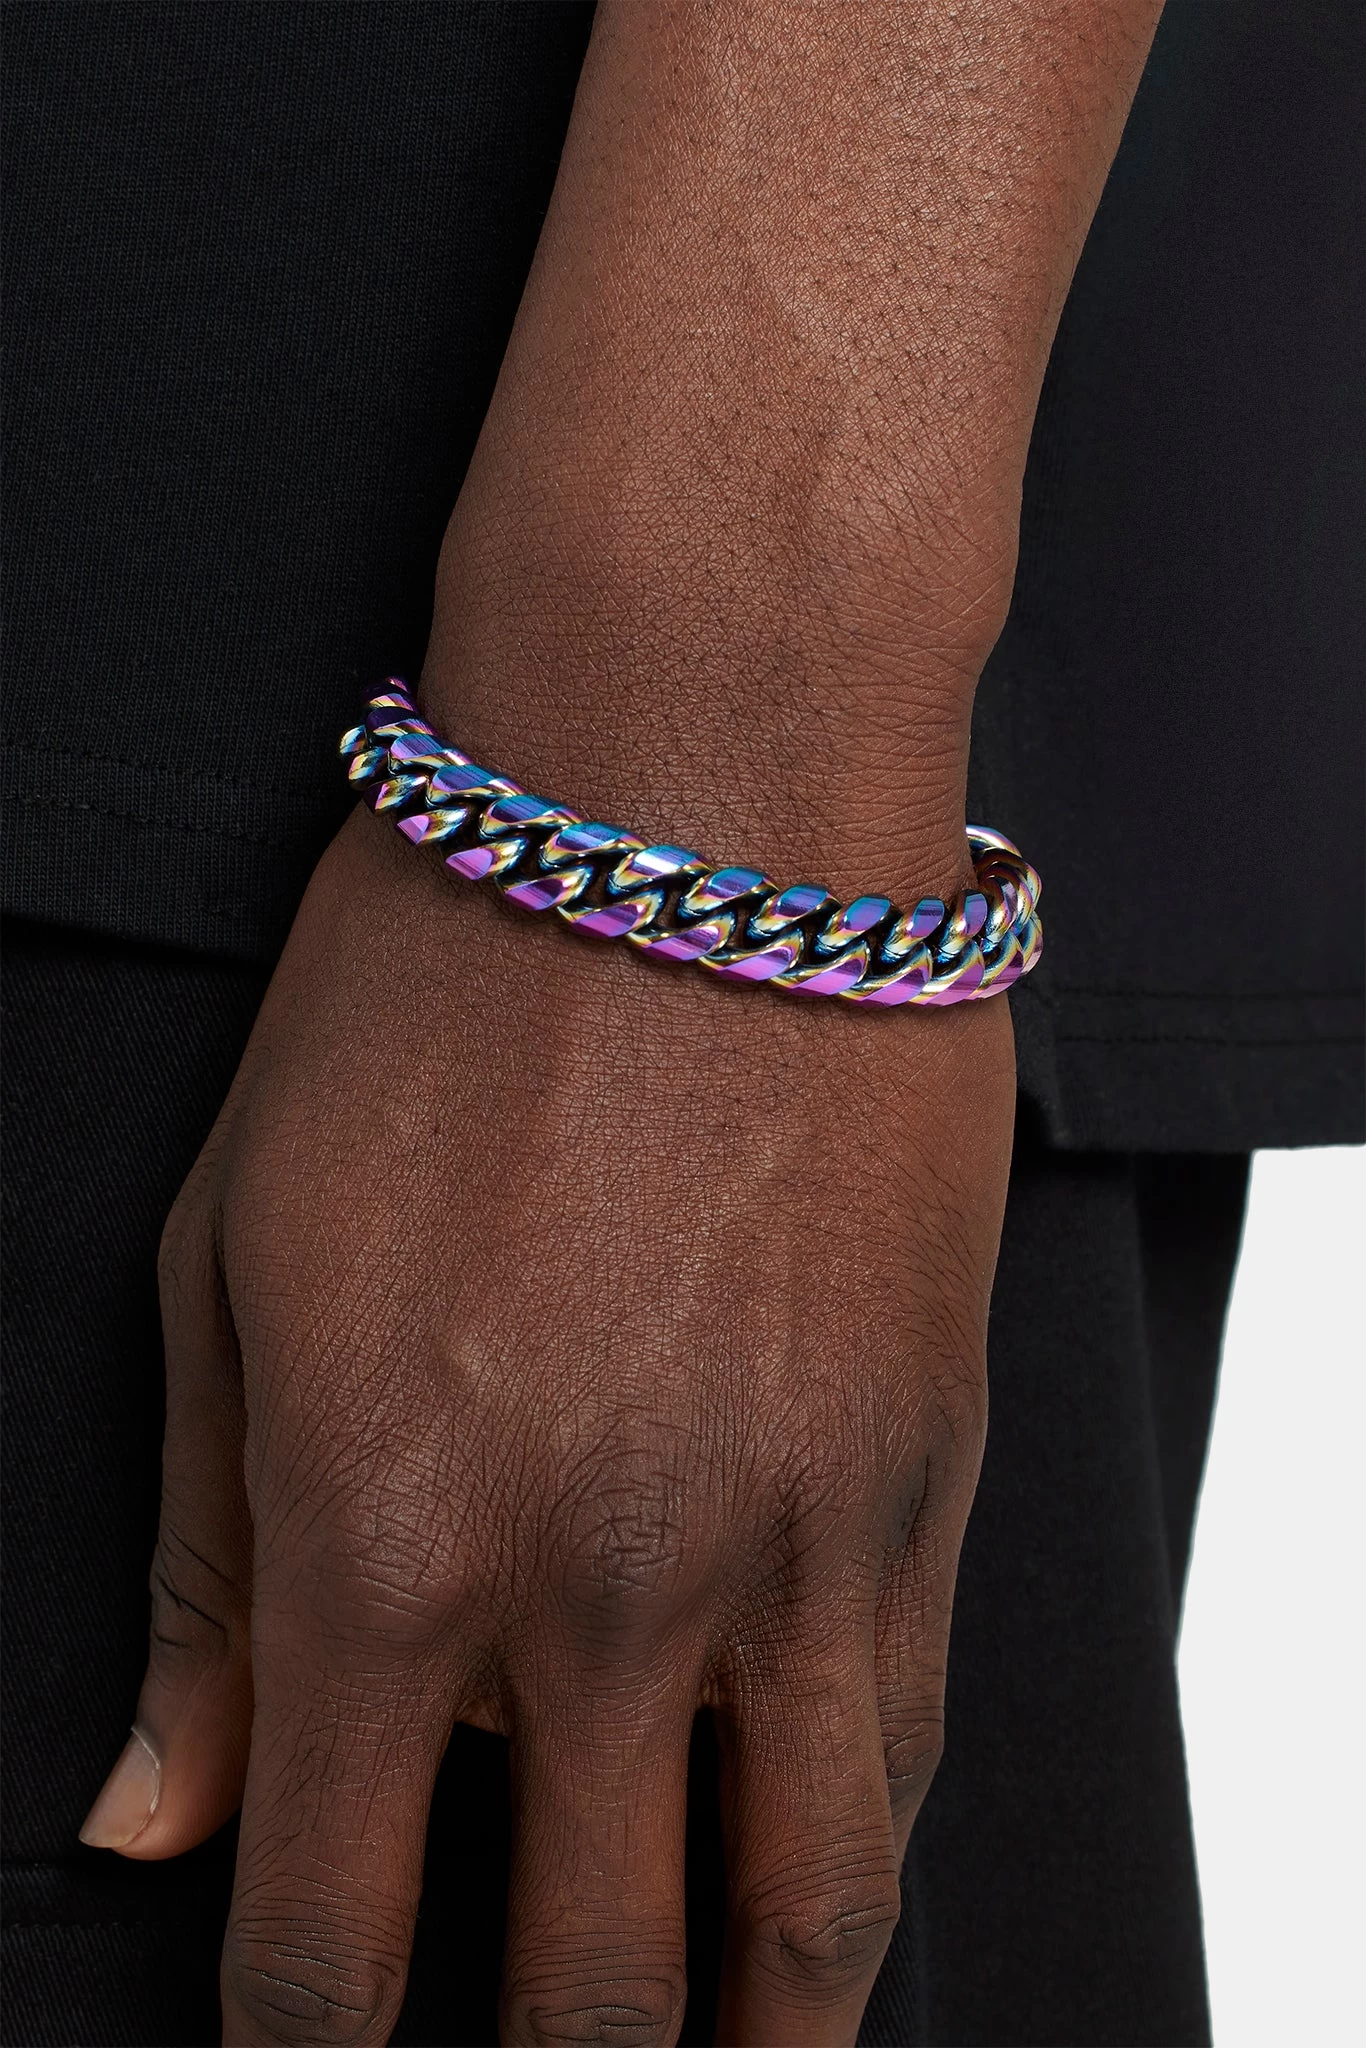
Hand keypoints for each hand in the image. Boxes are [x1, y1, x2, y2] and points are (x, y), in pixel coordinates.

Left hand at [93, 793, 1012, 2044]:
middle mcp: (603, 1589)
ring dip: (748, 2034)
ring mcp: (794, 1536)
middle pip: (584, 1991)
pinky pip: (907, 1739)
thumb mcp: (234, 1263)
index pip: (327, 1947)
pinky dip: (850, 1852)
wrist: (693, 804)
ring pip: (804, 1920)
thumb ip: (205, 1570)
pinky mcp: (927, 1463)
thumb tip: (154, 1820)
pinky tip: (804, 1870)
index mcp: (384, 1548)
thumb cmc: (426, 999)